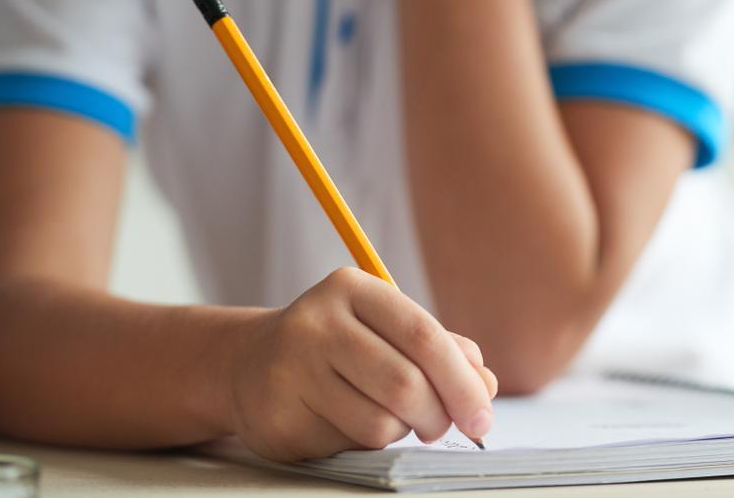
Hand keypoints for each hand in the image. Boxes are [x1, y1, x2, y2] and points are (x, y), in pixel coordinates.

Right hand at [225, 268, 496, 461]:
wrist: (248, 365)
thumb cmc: (337, 346)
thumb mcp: (386, 329)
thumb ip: (441, 350)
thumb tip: (485, 384)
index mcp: (352, 289)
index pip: (424, 336)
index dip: (461, 381)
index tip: (481, 415)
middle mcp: (316, 323)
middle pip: (405, 383)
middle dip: (438, 414)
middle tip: (443, 426)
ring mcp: (291, 370)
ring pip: (380, 422)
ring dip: (402, 431)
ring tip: (391, 417)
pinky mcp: (278, 417)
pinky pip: (349, 444)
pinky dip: (365, 442)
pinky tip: (347, 422)